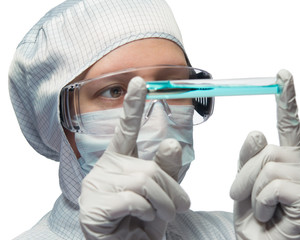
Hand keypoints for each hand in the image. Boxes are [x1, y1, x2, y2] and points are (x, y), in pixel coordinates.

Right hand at [78, 77, 189, 239]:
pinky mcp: (92, 206)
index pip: (126, 129)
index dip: (133, 105)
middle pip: (149, 167)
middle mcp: (104, 168)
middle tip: (176, 208)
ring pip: (144, 182)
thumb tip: (172, 142)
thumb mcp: (162, 195)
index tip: (140, 81)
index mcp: (119, 161)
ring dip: (162, 204)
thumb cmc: (143, 222)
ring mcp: (95, 186)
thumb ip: (166, 169)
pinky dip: (146, 212)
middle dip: (171, 191)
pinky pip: (133, 199)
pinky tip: (138, 219)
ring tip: (158, 216)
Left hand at [230, 70, 299, 239]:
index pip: (288, 124)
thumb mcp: (244, 182)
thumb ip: (249, 157)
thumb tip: (257, 131)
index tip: (283, 75)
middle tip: (244, 197)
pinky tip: (272, 215)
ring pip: (268, 169)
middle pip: (266, 150)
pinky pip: (274, 187)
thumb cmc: (255, 216)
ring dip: (253, 193)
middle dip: (245, 176)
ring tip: (262, 209)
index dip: (286, 99)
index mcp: (288, 158)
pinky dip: (264, 204)